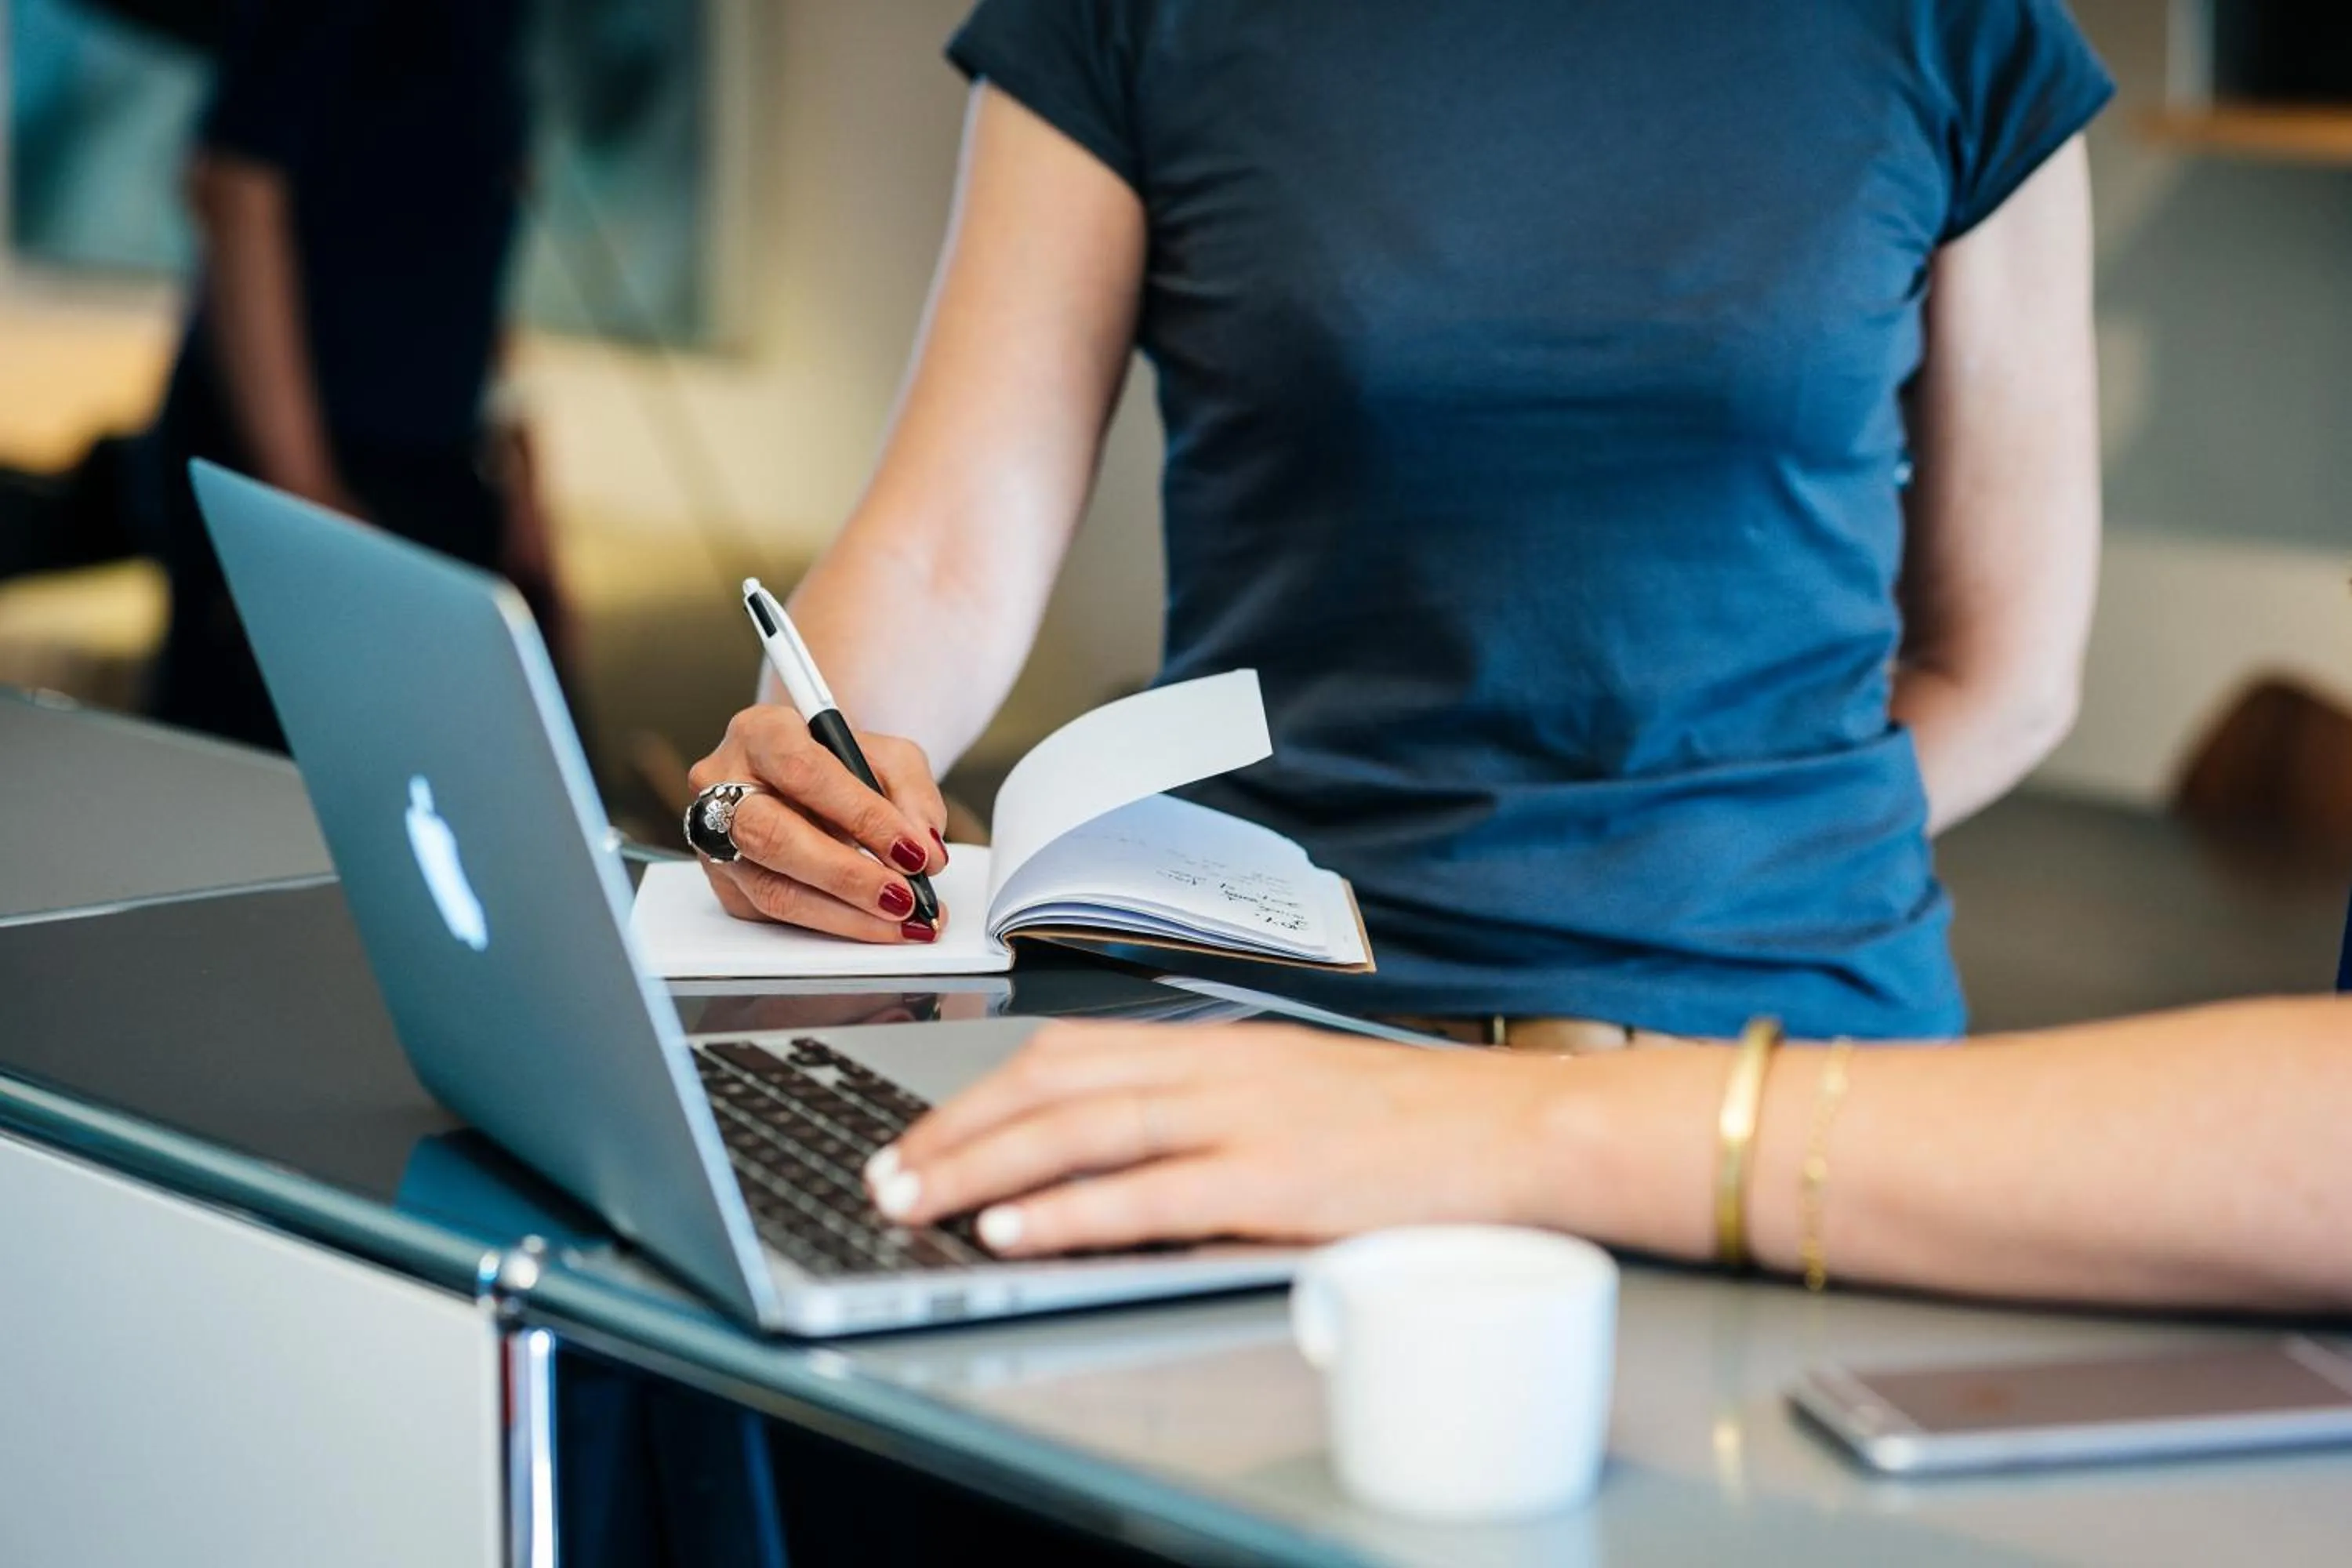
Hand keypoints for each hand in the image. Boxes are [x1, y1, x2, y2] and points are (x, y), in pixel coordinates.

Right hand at [687, 707, 949, 942]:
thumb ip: (913, 796)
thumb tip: (926, 851)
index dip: (861, 815)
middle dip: (847, 876)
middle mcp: (723, 783)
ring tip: (901, 922)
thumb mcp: (889, 758)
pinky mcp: (727, 885)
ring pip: (772, 889)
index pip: (805, 772)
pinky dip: (833, 926)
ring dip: (845, 915)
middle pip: (774, 837)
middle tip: (903, 898)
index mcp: (762, 733)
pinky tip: (874, 926)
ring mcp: (715, 839)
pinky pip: (776, 917)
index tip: (911, 850)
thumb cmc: (844, 765)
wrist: (809, 781)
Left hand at [866, 1022, 1570, 1254]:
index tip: (927, 1126)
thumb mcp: (1291, 1091)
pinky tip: (1015, 1230)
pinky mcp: (1274, 1181)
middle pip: (1054, 1085)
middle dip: (957, 1130)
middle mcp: (1215, 1070)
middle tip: (887, 1170)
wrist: (1513, 1129)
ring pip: (1083, 1131)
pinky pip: (1150, 1194)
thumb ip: (1209, 1106)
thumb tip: (1124, 1145)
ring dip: (984, 1168)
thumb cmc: (1410, 1122)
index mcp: (1215, 1046)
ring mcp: (1243, 1122)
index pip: (1070, 1052)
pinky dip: (1072, 1212)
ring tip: (915, 1199)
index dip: (985, 1091)